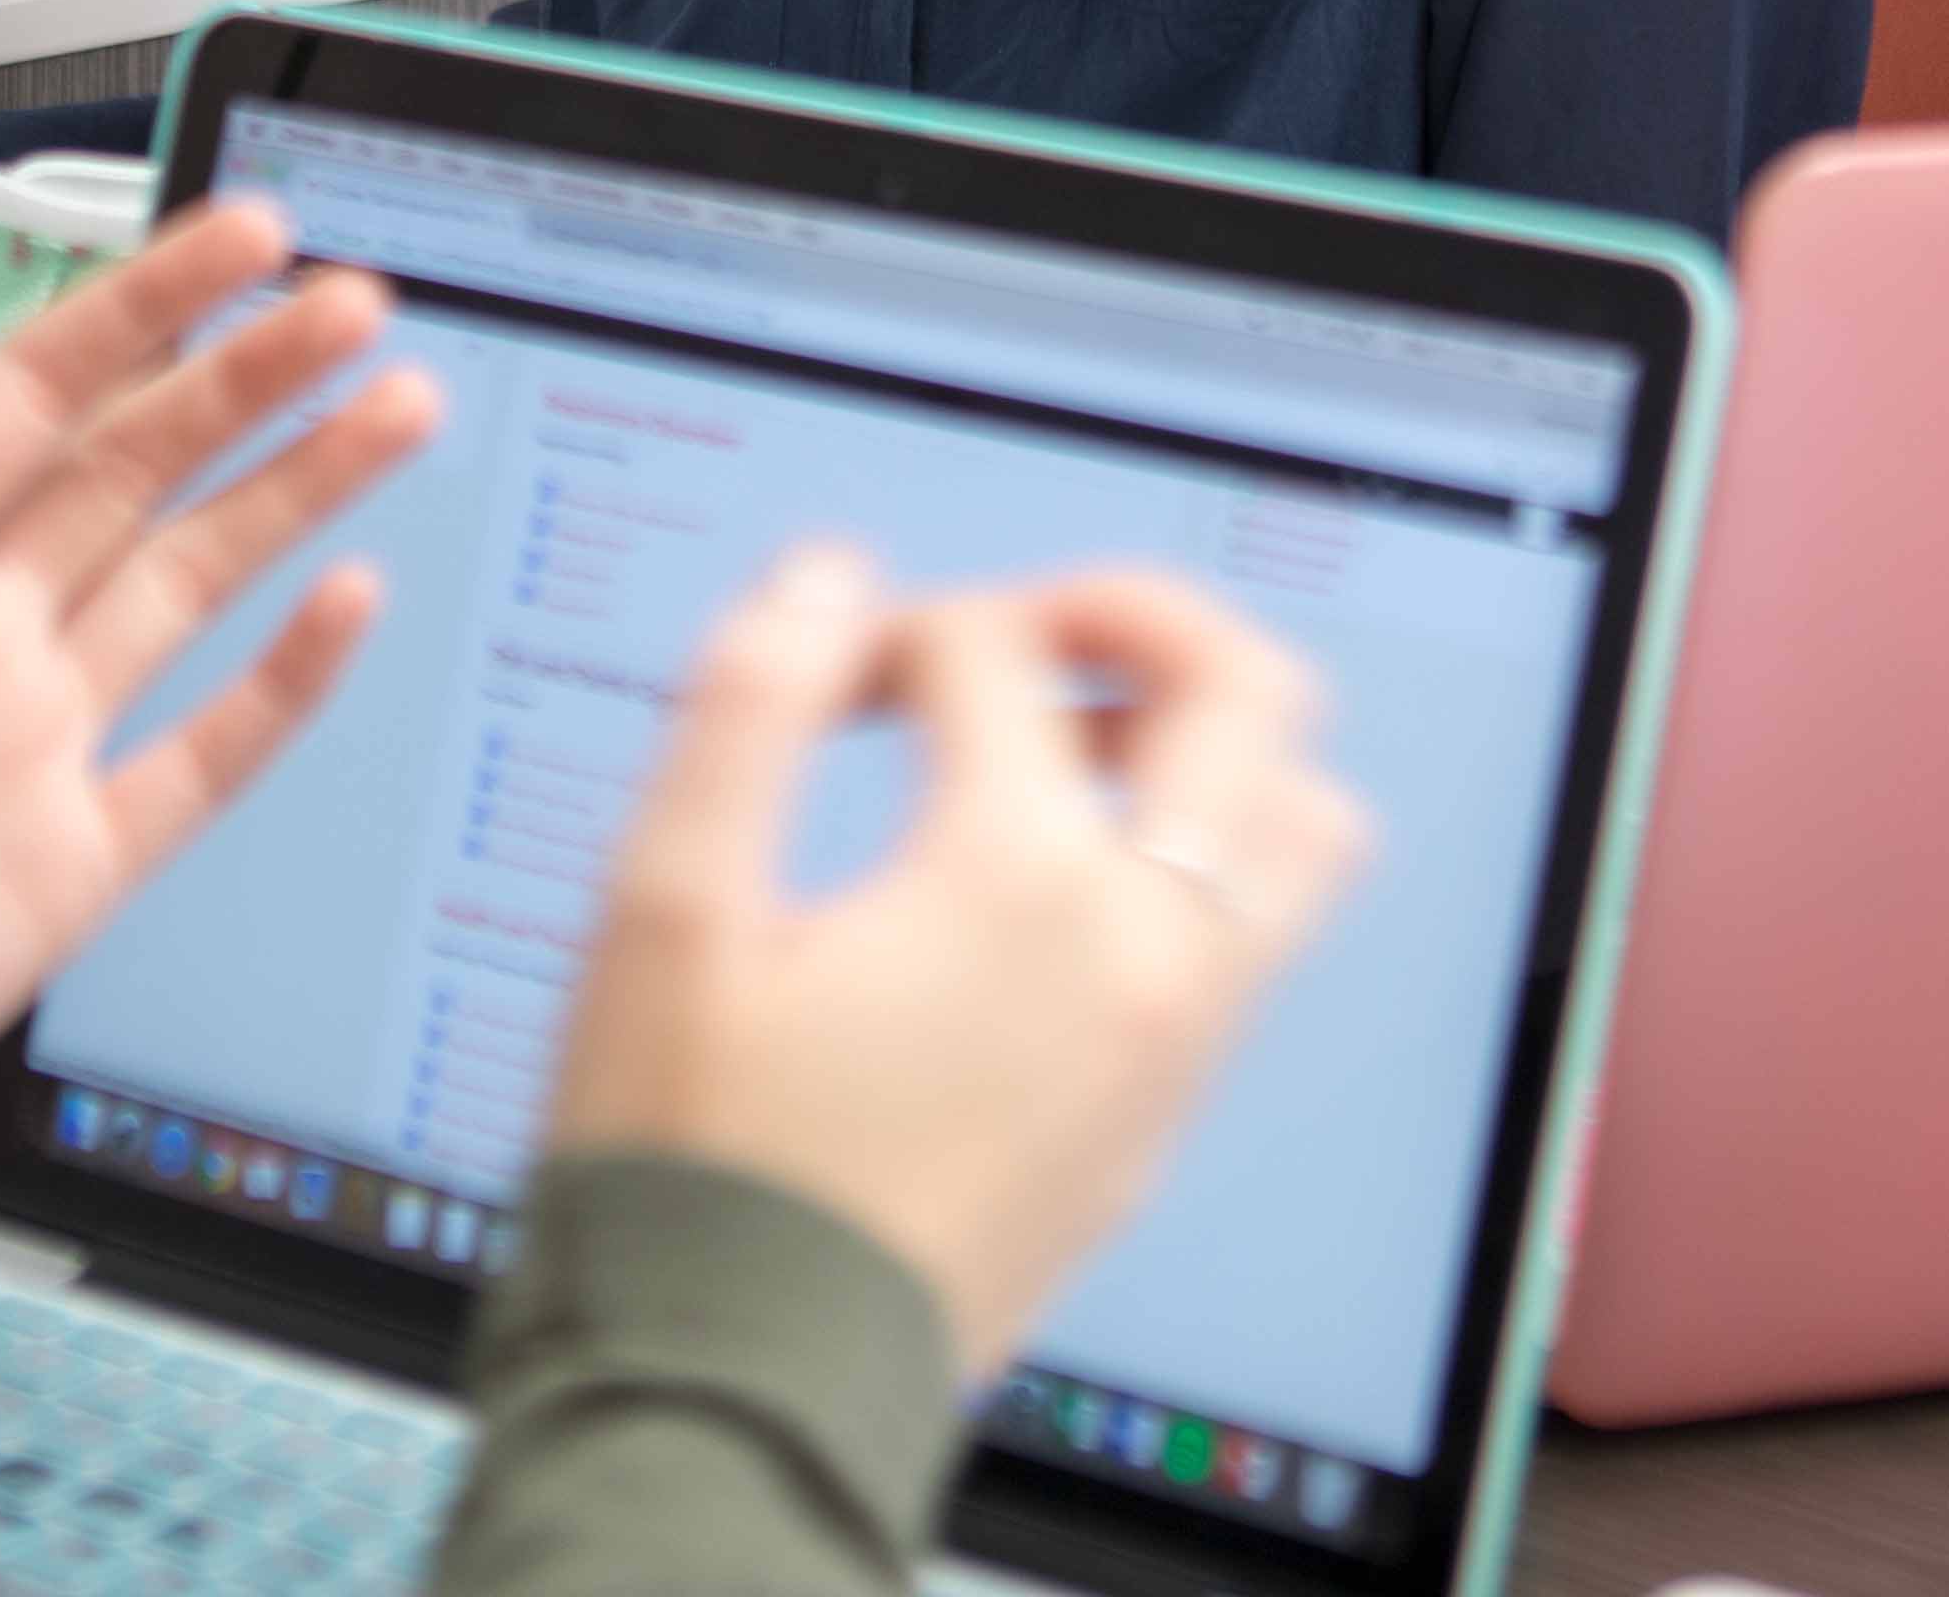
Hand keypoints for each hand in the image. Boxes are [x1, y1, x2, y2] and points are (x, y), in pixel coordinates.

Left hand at [0, 196, 441, 1108]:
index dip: (149, 308)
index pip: (46, 390)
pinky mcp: (76, 854)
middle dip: (251, 376)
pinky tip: (347, 600)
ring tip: (397, 404)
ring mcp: (38, 731)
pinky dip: (284, 680)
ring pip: (198, 577)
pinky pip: (206, 752)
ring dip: (297, 489)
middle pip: (144, 463)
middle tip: (352, 302)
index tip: (242, 239)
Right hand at [546, 546, 1370, 1376]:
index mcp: (1013, 877)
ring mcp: (1174, 1040)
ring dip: (1203, 747)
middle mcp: (1138, 949)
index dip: (885, 629)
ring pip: (1300, 826)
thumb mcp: (665, 903)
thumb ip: (747, 705)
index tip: (817, 686)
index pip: (995, 647)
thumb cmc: (695, 1156)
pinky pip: (1256, 939)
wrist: (749, 1383)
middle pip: (1249, 695)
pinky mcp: (1165, 1117)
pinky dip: (1193, 863)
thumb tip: (826, 581)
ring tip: (1070, 748)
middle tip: (1027, 628)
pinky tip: (1061, 882)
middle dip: (1133, 615)